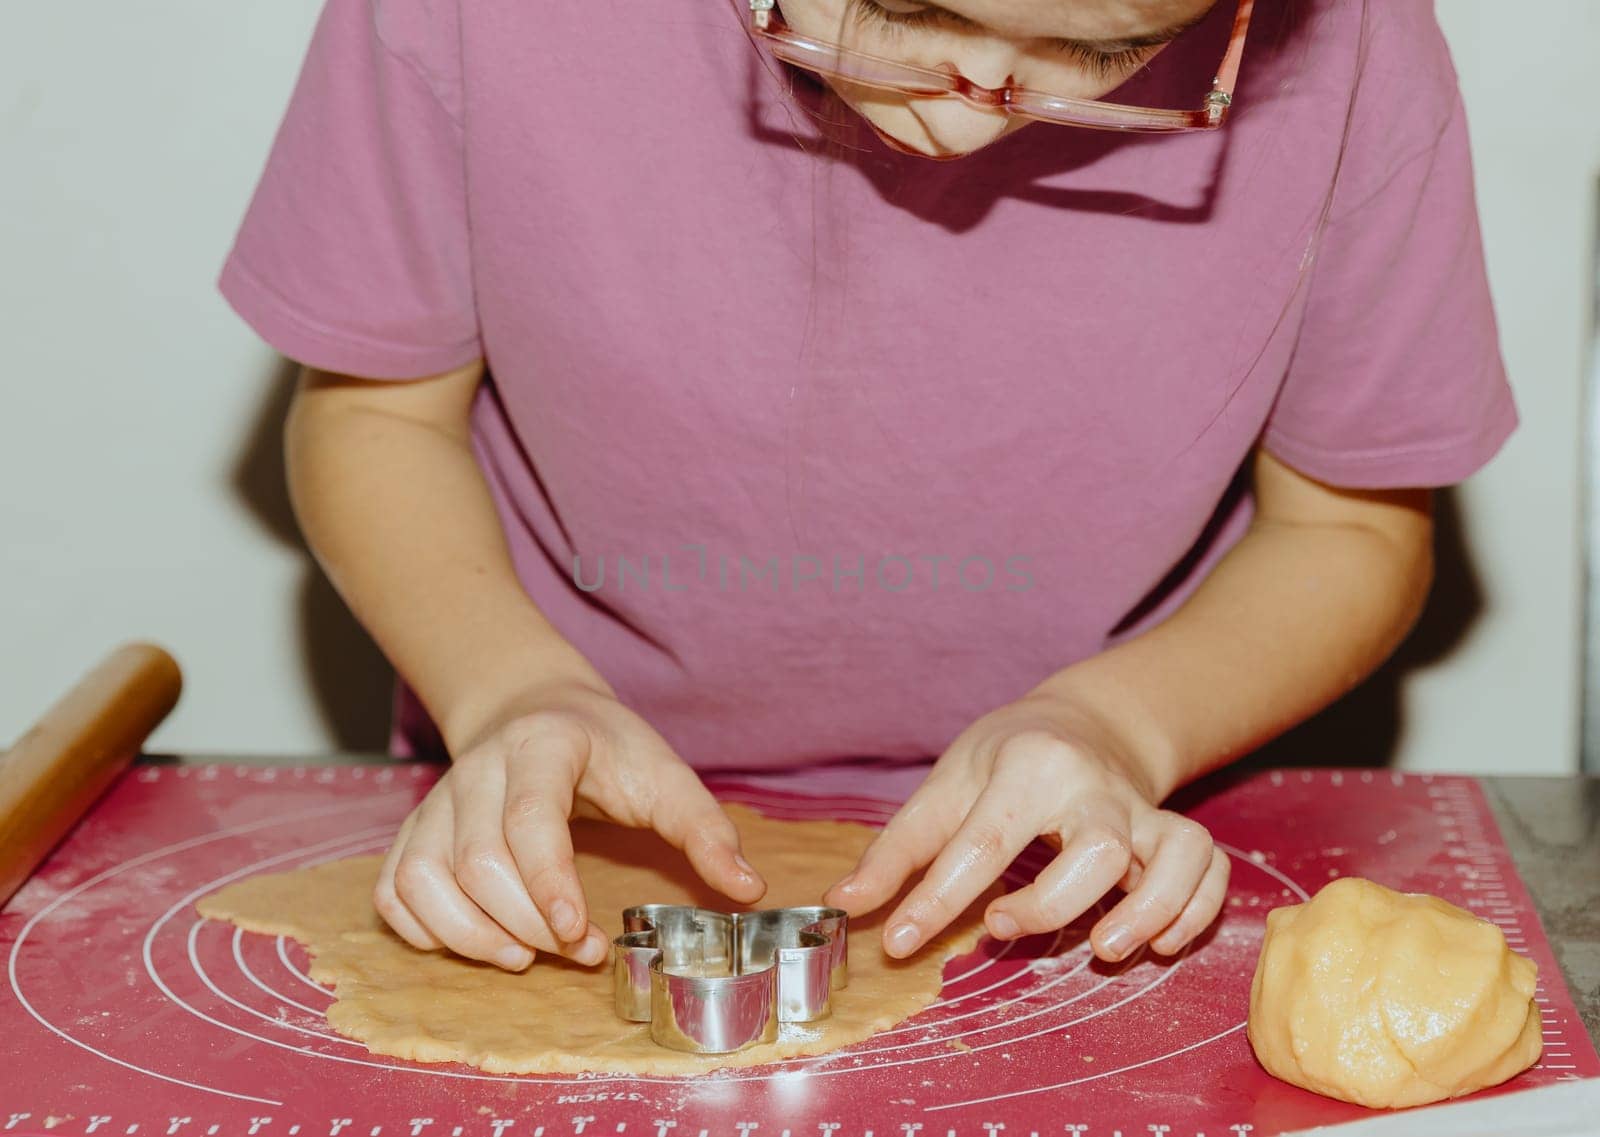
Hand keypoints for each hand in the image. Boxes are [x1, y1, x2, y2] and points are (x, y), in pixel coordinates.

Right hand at [374, 677, 765, 970]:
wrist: (535, 710)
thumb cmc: (607, 749)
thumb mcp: (664, 773)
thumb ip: (705, 828)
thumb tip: (748, 888)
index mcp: (542, 746)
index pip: (530, 818)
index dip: (548, 883)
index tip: (579, 934)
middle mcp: (477, 769)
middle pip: (477, 860)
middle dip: (526, 922)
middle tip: (578, 950)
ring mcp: (437, 800)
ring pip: (424, 878)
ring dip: (469, 936)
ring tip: (524, 956)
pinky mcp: (413, 830)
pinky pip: (394, 888)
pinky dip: (423, 929)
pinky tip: (472, 942)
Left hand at [823, 689, 1227, 963]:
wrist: (1086, 722)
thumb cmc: (1007, 756)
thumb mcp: (947, 784)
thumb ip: (898, 848)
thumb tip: (844, 902)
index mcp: (1028, 766)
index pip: (984, 841)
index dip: (937, 900)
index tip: (897, 942)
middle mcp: (1095, 787)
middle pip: (1099, 852)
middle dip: (1053, 905)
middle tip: (1002, 927)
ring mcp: (1144, 811)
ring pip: (1175, 856)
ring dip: (1149, 911)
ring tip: (1105, 950)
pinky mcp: (1176, 832)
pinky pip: (1209, 870)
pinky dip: (1195, 911)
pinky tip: (1157, 943)